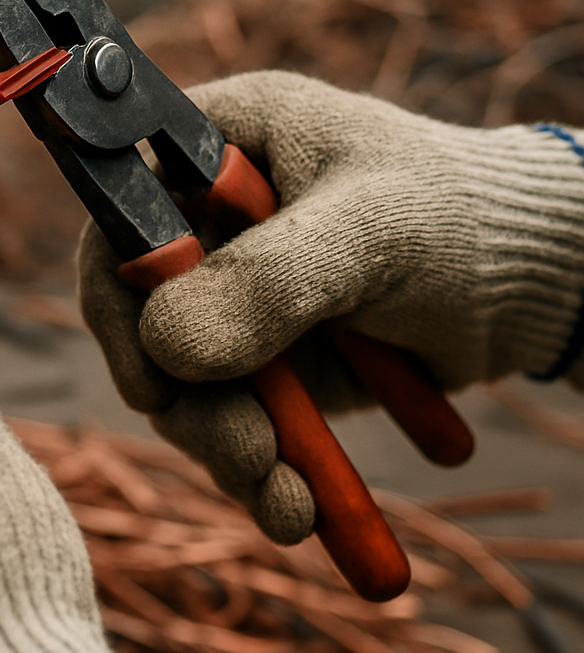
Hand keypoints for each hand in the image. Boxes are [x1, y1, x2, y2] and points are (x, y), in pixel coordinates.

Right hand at [79, 70, 583, 542]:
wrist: (532, 282)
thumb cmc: (458, 216)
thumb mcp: (369, 231)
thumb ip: (269, 279)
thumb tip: (166, 348)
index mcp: (217, 145)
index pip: (125, 212)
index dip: (119, 290)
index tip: (150, 368)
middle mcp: (208, 218)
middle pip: (141, 313)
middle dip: (186, 398)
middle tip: (243, 453)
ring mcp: (232, 292)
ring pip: (183, 382)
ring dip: (225, 448)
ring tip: (286, 501)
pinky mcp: (261, 355)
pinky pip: (229, 416)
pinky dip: (257, 467)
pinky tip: (296, 507)